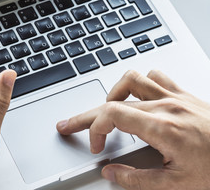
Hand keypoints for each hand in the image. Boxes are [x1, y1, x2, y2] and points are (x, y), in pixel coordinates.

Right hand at [57, 70, 209, 189]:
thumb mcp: (177, 186)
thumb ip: (137, 180)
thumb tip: (111, 172)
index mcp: (163, 127)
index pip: (112, 114)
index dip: (95, 130)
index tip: (96, 148)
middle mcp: (167, 106)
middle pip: (113, 100)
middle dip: (86, 115)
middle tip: (70, 124)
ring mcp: (176, 97)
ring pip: (132, 80)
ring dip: (112, 94)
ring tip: (105, 109)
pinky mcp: (184, 95)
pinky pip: (155, 76)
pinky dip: (139, 83)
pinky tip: (137, 96)